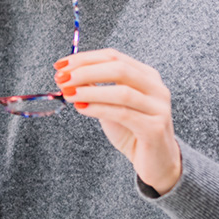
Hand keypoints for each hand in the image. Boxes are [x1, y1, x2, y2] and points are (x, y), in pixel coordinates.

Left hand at [54, 48, 181, 194]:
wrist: (155, 161)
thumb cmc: (131, 130)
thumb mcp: (110, 103)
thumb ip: (94, 87)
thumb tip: (66, 73)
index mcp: (146, 75)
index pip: (113, 56)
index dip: (84, 58)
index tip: (60, 64)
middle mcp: (156, 88)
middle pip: (119, 69)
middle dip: (86, 71)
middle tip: (62, 78)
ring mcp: (158, 108)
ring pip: (122, 92)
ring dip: (90, 90)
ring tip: (68, 93)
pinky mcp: (154, 128)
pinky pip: (123, 114)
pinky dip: (98, 108)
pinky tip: (81, 108)